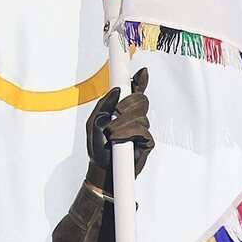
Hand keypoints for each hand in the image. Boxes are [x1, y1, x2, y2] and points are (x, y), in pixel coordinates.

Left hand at [85, 68, 152, 193]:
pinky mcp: (147, 143)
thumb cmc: (98, 147)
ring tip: (110, 135)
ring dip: (122, 124)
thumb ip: (102, 106)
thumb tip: (116, 91)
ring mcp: (142, 129)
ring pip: (140, 116)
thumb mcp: (93, 124)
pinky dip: (128, 133)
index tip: (142, 72)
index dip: (139, 81)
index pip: (135, 91)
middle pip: (141, 100)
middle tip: (117, 111)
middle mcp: (135, 117)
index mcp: (122, 110)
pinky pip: (142, 131)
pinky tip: (118, 140)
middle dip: (128, 103)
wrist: (102, 170)